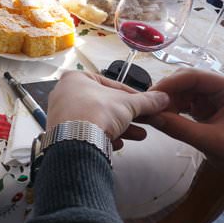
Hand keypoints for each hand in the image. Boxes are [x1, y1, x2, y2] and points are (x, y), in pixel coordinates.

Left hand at [47, 71, 169, 149]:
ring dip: (121, 128)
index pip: (111, 85)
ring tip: (138, 135)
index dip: (132, 95)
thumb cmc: (93, 113)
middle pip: (105, 104)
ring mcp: (62, 115)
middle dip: (128, 115)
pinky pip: (88, 133)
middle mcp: (65, 95)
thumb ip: (146, 101)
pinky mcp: (63, 133)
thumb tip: (160, 99)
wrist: (76, 140)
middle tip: (144, 120)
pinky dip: (104, 137)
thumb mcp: (128, 104)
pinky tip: (116, 143)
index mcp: (76, 79)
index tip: (145, 103)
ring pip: (97, 119)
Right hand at [144, 68, 223, 164]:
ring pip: (182, 92)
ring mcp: (213, 98)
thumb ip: (180, 129)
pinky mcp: (207, 109)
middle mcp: (219, 89)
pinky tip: (163, 118)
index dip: (170, 83)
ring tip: (154, 116)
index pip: (194, 76)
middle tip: (148, 108)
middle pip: (185, 82)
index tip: (150, 96)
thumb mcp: (211, 141)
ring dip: (167, 103)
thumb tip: (152, 118)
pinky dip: (173, 110)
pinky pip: (185, 103)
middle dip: (166, 94)